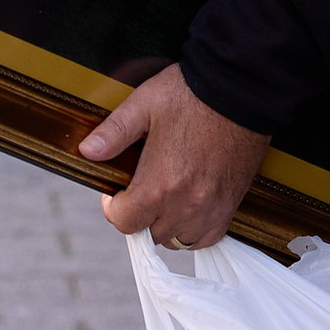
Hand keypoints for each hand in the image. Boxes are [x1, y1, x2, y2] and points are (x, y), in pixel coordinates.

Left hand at [80, 64, 267, 246]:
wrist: (242, 90)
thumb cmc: (193, 94)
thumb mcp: (145, 104)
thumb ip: (114, 132)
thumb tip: (87, 151)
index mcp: (159, 184)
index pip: (124, 223)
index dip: (114, 207)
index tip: (117, 191)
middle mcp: (186, 204)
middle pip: (150, 233)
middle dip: (140, 215)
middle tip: (142, 188)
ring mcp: (211, 208)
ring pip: (177, 240)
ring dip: (166, 224)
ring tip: (166, 197)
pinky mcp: (230, 205)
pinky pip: (206, 237)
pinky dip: (193, 229)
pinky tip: (188, 206)